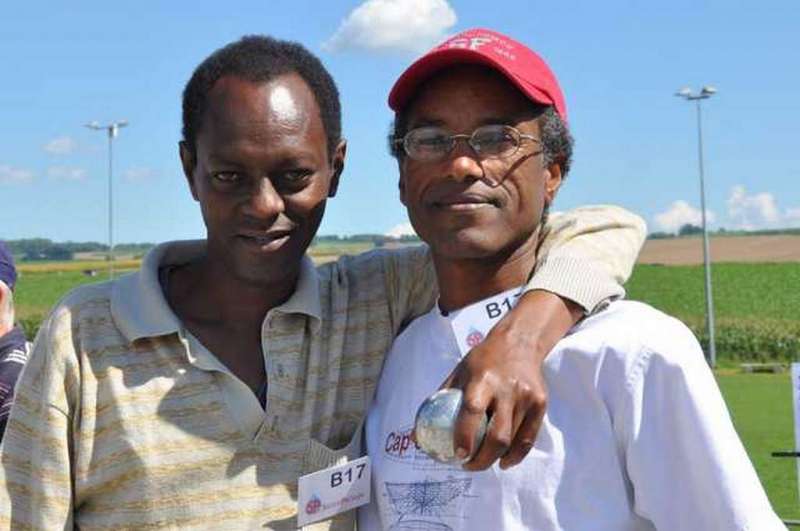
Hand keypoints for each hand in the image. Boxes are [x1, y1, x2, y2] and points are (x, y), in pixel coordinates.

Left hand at [439, 291, 581, 470]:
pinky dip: (516, 455)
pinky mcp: (540, 404)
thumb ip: (440, 401)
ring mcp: (526, 398)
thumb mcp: (459, 372)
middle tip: (467, 465)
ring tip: (481, 461)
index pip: (473, 411)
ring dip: (496, 458)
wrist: (521, 342)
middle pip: (498, 435)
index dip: (465, 436)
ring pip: (513, 440)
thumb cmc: (483, 359)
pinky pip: (529, 439)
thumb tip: (416, 435)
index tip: (457, 455)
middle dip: (482, 459)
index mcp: (482, 379)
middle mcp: (507, 389)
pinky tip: (504, 461)